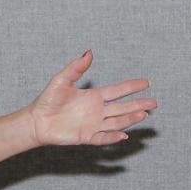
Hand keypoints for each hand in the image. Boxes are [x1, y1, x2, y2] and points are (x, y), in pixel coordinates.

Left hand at [28, 50, 156, 145]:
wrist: (36, 121)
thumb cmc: (47, 100)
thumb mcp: (61, 80)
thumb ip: (76, 67)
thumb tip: (89, 52)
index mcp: (94, 97)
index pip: (118, 91)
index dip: (132, 87)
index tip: (146, 83)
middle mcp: (97, 111)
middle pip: (123, 108)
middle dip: (138, 105)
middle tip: (154, 103)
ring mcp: (93, 124)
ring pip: (117, 122)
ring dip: (130, 119)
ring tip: (143, 114)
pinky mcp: (86, 136)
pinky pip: (103, 137)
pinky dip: (113, 137)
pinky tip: (124, 135)